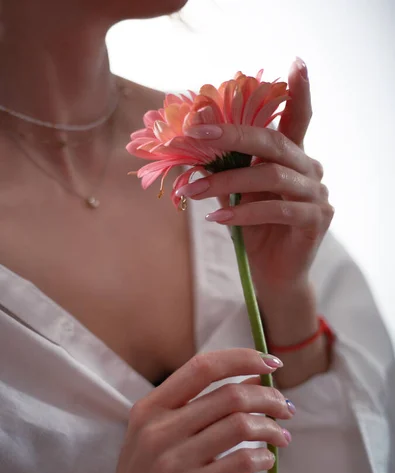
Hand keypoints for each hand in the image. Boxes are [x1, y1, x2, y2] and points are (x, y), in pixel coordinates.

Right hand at [57, 349, 292, 472]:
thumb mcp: (159, 433)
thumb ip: (201, 405)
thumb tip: (255, 380)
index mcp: (150, 407)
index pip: (202, 367)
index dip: (242, 359)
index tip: (271, 364)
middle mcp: (158, 429)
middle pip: (230, 396)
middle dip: (269, 398)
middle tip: (286, 409)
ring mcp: (172, 461)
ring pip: (240, 426)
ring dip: (271, 428)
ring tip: (282, 437)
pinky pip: (240, 463)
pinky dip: (262, 458)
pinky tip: (266, 460)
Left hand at [177, 58, 333, 295]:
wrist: (273, 274)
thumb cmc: (254, 229)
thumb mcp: (238, 194)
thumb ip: (228, 168)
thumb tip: (194, 141)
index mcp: (293, 157)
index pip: (298, 118)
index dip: (299, 91)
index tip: (297, 62)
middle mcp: (310, 169)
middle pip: (274, 143)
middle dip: (232, 136)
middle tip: (196, 136)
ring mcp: (317, 195)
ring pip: (272, 177)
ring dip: (228, 181)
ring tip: (195, 190)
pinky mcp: (316, 221)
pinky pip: (277, 210)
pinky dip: (243, 212)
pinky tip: (218, 218)